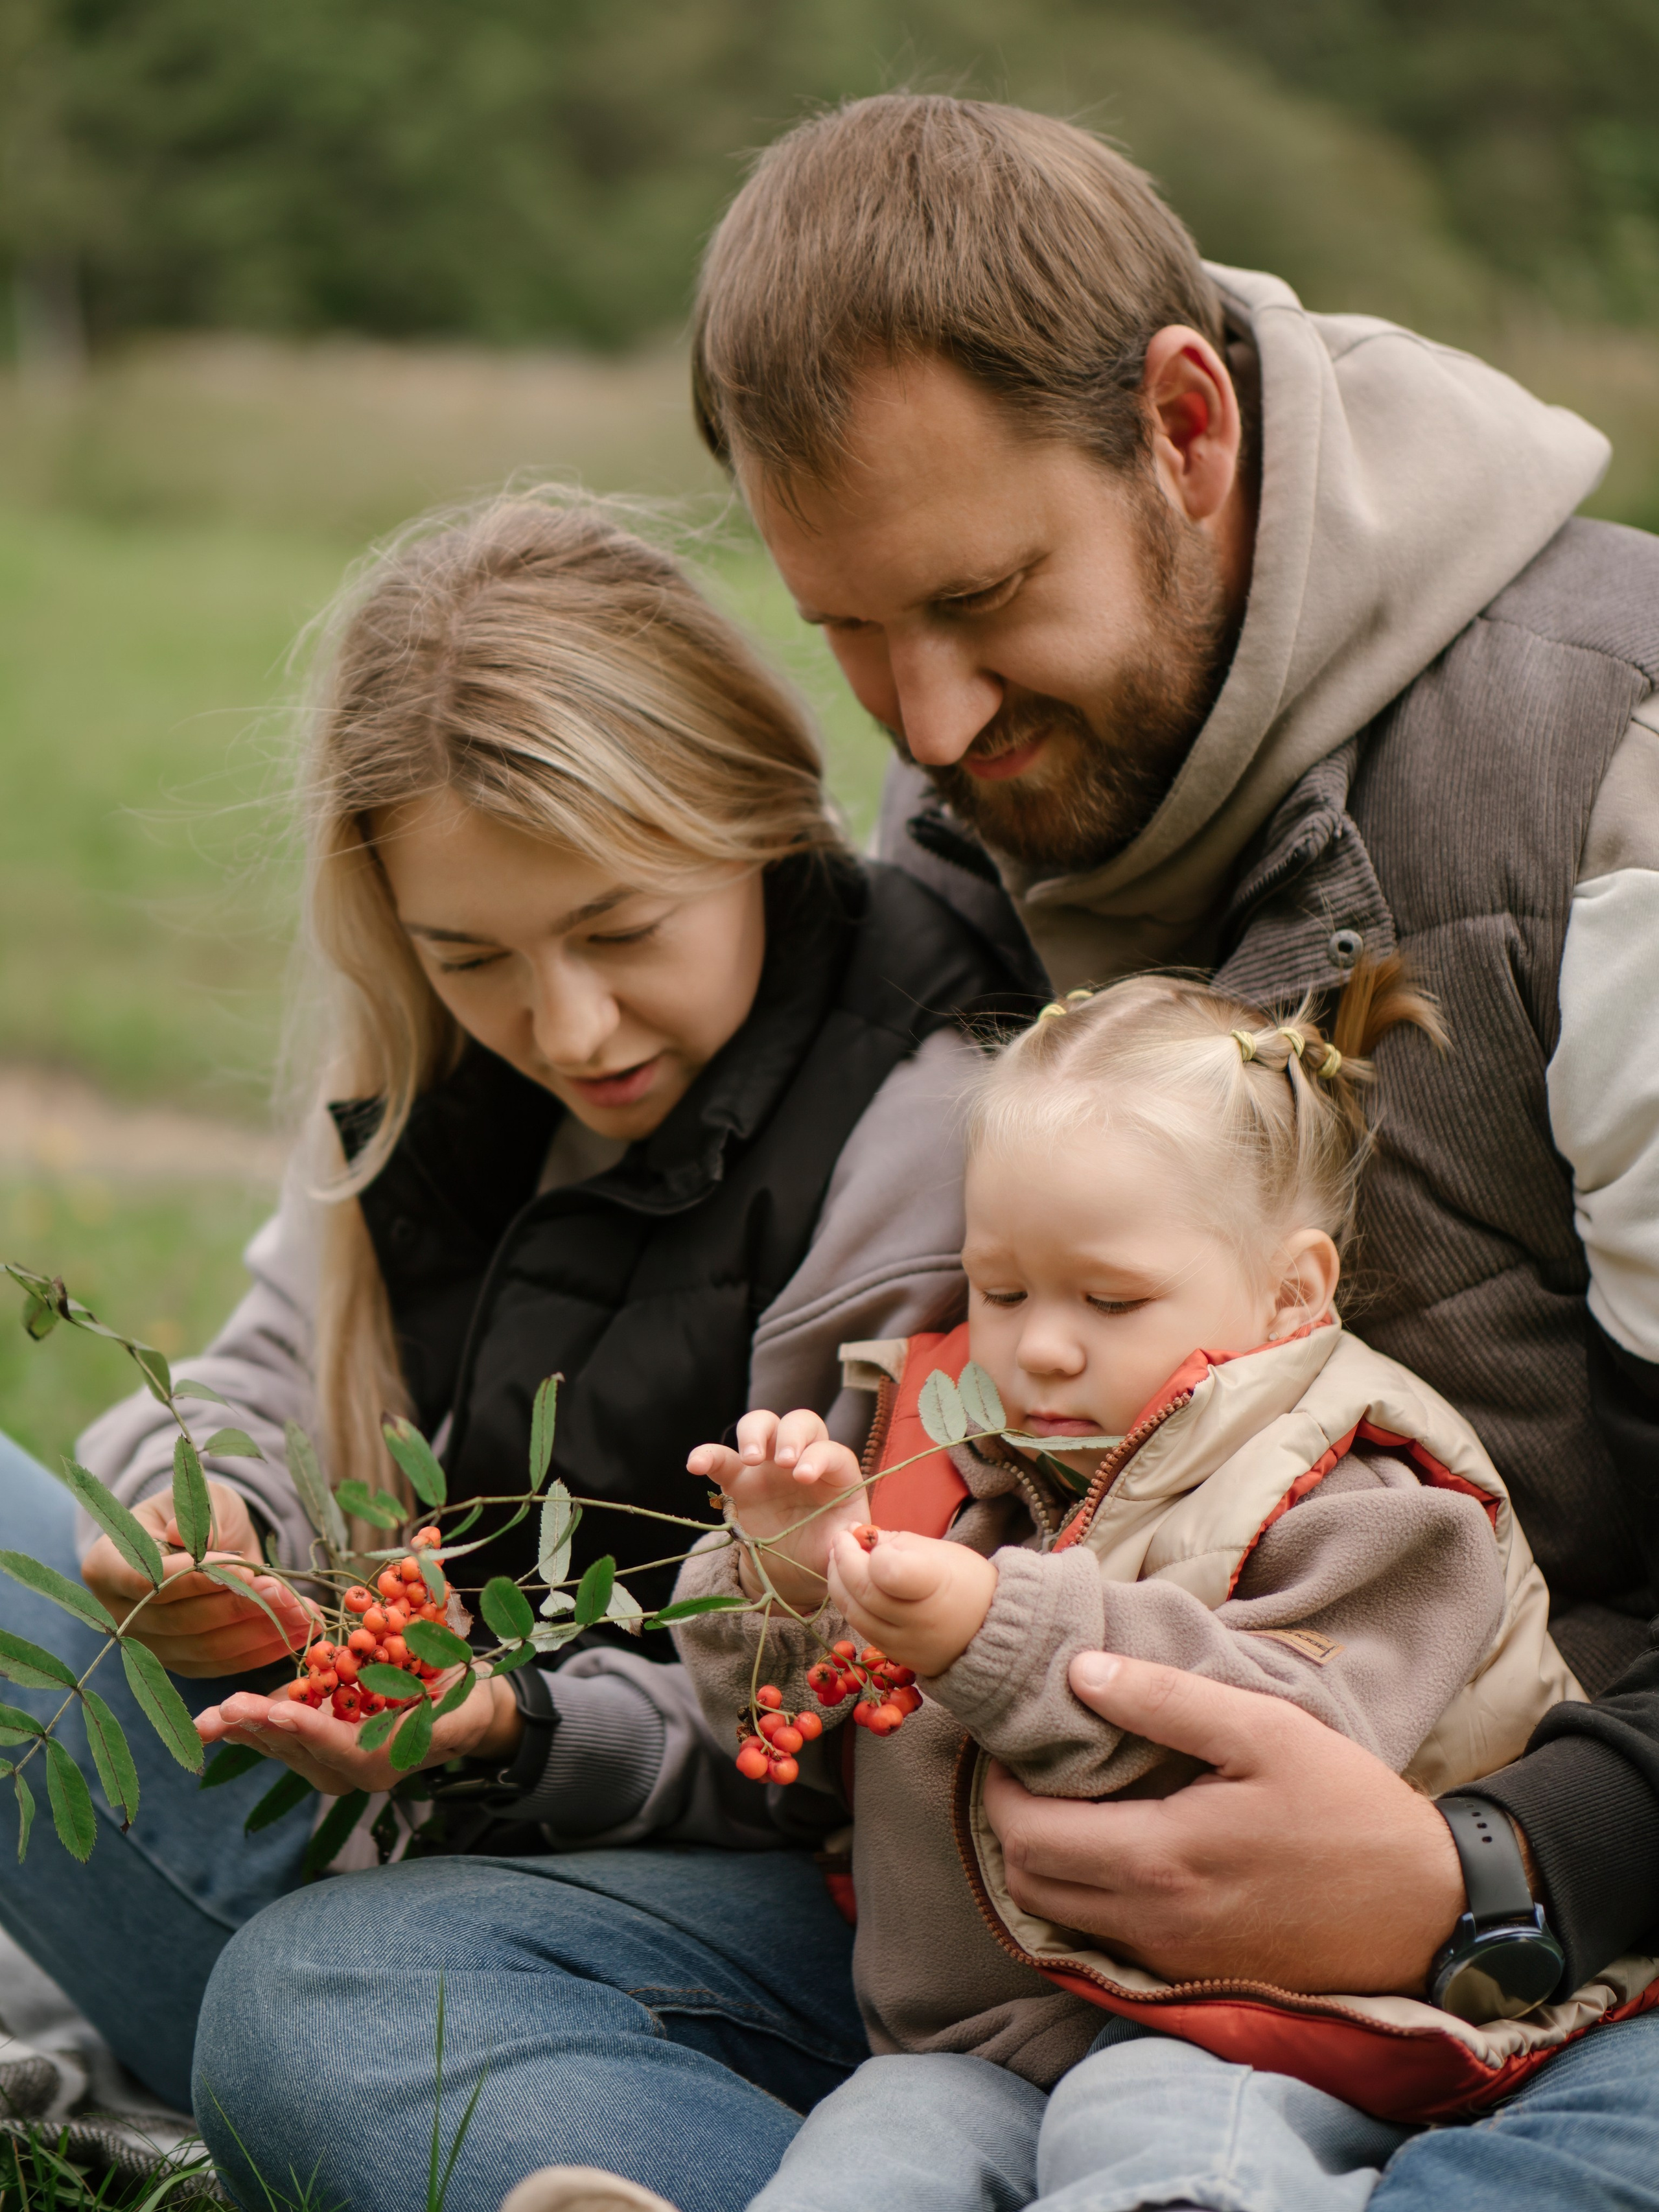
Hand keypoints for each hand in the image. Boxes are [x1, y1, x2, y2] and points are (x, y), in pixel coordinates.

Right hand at [83, 1482, 315, 1676]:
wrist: (205, 1541)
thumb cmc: (196, 1513)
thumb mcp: (201, 1497)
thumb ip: (199, 1515)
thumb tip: (183, 1533)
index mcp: (107, 1565)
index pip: (147, 1580)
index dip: (195, 1578)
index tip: (242, 1567)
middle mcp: (120, 1614)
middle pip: (183, 1619)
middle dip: (242, 1605)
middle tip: (287, 1592)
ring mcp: (150, 1646)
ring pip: (208, 1648)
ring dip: (261, 1632)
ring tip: (304, 1613)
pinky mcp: (182, 1664)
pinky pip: (225, 1665)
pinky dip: (264, 1650)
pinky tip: (297, 1633)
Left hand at [196, 1670, 521, 1794]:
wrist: (465, 1710)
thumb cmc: (465, 1703)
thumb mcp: (461, 1709)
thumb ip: (436, 1719)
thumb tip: (421, 1715)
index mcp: (382, 1762)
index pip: (339, 1747)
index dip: (309, 1729)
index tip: (279, 1712)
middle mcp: (350, 1770)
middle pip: (299, 1748)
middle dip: (260, 1727)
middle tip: (224, 1710)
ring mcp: (331, 1758)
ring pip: (282, 1745)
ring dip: (245, 1729)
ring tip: (208, 1719)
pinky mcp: (320, 1742)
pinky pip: (280, 1736)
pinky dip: (251, 1724)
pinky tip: (220, 1718)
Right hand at [687, 1409, 868, 1607]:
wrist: (792, 1570)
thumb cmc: (822, 1551)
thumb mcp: (840, 1548)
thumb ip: (847, 1540)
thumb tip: (854, 1537)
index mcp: (835, 1474)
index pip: (831, 1451)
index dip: (818, 1457)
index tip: (803, 1477)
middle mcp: (803, 1459)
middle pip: (800, 1422)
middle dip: (791, 1435)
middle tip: (782, 1462)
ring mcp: (769, 1465)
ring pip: (762, 1423)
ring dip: (755, 1433)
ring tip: (751, 1459)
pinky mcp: (738, 1480)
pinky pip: (720, 1458)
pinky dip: (706, 1455)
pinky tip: (695, 1464)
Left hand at [827, 1527, 996, 1676]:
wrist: (992, 1630)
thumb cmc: (967, 1581)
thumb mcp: (940, 1552)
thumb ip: (897, 1543)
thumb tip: (856, 1535)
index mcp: (935, 1585)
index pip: (888, 1572)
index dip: (869, 1553)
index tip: (864, 1536)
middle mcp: (919, 1620)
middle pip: (864, 1591)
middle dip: (842, 1561)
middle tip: (839, 1539)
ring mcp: (907, 1644)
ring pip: (856, 1614)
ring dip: (839, 1583)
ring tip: (838, 1559)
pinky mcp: (898, 1657)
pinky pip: (864, 1629)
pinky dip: (851, 1604)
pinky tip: (850, 1585)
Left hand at [981, 1650, 1466, 1994]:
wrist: (1428, 1913)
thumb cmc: (1349, 1810)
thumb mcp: (1265, 1731)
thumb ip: (1165, 1701)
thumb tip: (1081, 1673)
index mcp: (1159, 1860)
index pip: (1025, 1834)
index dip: (997, 1787)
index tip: (1012, 1744)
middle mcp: (1151, 1923)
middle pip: (1027, 1882)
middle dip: (1011, 1823)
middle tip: (1033, 1769)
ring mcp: (1171, 1959)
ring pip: (1060, 1916)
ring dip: (1046, 1860)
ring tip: (1073, 1800)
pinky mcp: (1193, 1975)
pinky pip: (1106, 1937)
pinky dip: (1088, 1893)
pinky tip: (1120, 1843)